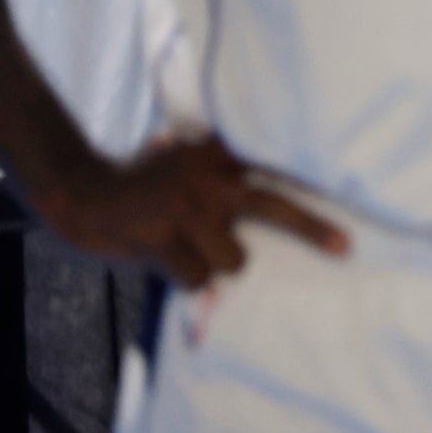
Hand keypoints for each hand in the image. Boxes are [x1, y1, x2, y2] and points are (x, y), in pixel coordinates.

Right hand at [42, 133, 347, 286]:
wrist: (82, 191)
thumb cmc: (140, 179)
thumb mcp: (179, 155)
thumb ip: (216, 165)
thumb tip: (257, 194)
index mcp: (216, 153)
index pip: (272, 164)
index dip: (308, 178)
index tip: (349, 185)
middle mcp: (209, 178)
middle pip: (273, 206)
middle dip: (312, 228)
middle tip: (345, 246)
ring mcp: (189, 210)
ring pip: (233, 261)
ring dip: (213, 263)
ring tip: (184, 245)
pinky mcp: (167, 240)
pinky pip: (198, 279)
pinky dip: (184, 276)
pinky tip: (161, 255)